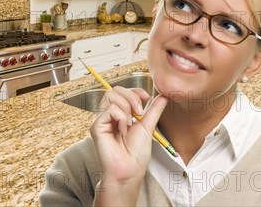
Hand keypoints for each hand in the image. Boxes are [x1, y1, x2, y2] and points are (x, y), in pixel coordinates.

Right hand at [90, 87, 167, 204]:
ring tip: (130, 124)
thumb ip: (154, 110)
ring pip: (111, 95)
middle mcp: (108, 115)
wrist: (129, 171)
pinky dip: (121, 118)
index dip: (134, 90)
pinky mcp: (96, 126)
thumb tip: (164, 96)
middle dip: (132, 96)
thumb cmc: (136, 154)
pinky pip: (110, 109)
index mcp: (119, 114)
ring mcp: (101, 120)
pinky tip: (122, 131)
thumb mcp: (148, 126)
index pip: (122, 91)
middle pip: (115, 90)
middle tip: (140, 113)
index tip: (147, 97)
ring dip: (126, 107)